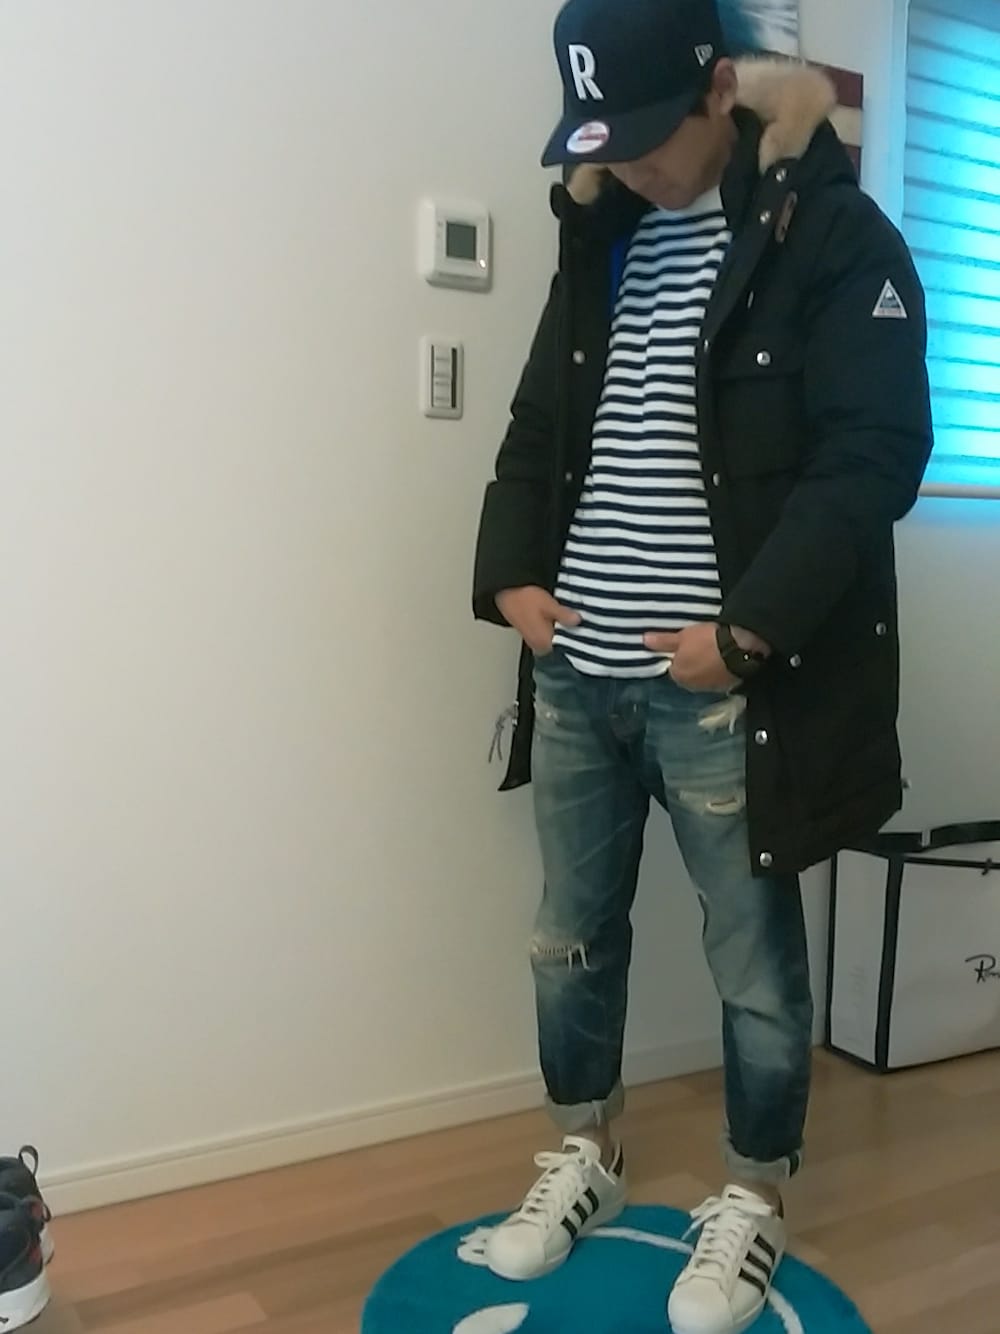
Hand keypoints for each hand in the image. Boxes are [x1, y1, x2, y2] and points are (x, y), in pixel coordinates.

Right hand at [495, 586, 580, 654]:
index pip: (568, 649)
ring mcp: (534, 641)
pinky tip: (559, 621)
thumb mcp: (548, 604)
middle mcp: (538, 645)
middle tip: (582, 626)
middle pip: (561, 647)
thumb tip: (578, 621)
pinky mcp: (532, 635)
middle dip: (572, 637)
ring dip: (563, 634)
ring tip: (572, 622)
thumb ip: (563, 615)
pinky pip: (548, 637)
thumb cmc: (524, 598)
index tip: (588, 633)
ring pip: (555, 642)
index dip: (579, 641)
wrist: (505, 592)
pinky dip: (555, 631)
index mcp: (544, 641)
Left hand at [643, 622, 769, 691]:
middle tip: (699, 645)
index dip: (677, 654)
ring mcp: (711, 688)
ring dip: (705, 667)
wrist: (740, 648)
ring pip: (702, 676)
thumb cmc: (706, 640)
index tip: (686, 643)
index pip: (672, 666)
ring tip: (713, 650)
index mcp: (678, 676)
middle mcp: (691, 687)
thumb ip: (662, 641)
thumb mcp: (682, 636)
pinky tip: (725, 658)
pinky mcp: (728, 686)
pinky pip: (718, 678)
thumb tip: (643, 641)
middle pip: (687, 673)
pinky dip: (718, 670)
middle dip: (691, 662)